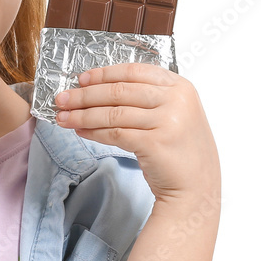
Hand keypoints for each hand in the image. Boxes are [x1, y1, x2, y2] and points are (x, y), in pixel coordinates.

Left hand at [53, 62, 219, 205]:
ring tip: (63, 117)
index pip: (133, 71)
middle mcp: (176, 101)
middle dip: (84, 95)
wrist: (197, 188)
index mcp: (180, 87)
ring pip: (112, 113)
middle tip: (62, 99)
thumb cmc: (180, 151)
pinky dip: (93, 132)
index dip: (103, 74)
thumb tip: (99, 88)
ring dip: (82, 115)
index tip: (81, 79)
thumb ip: (148, 97)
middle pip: (118, 91)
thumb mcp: (175, 113)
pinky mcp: (155, 143)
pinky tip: (80, 131)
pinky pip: (114, 133)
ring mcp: (167, 122)